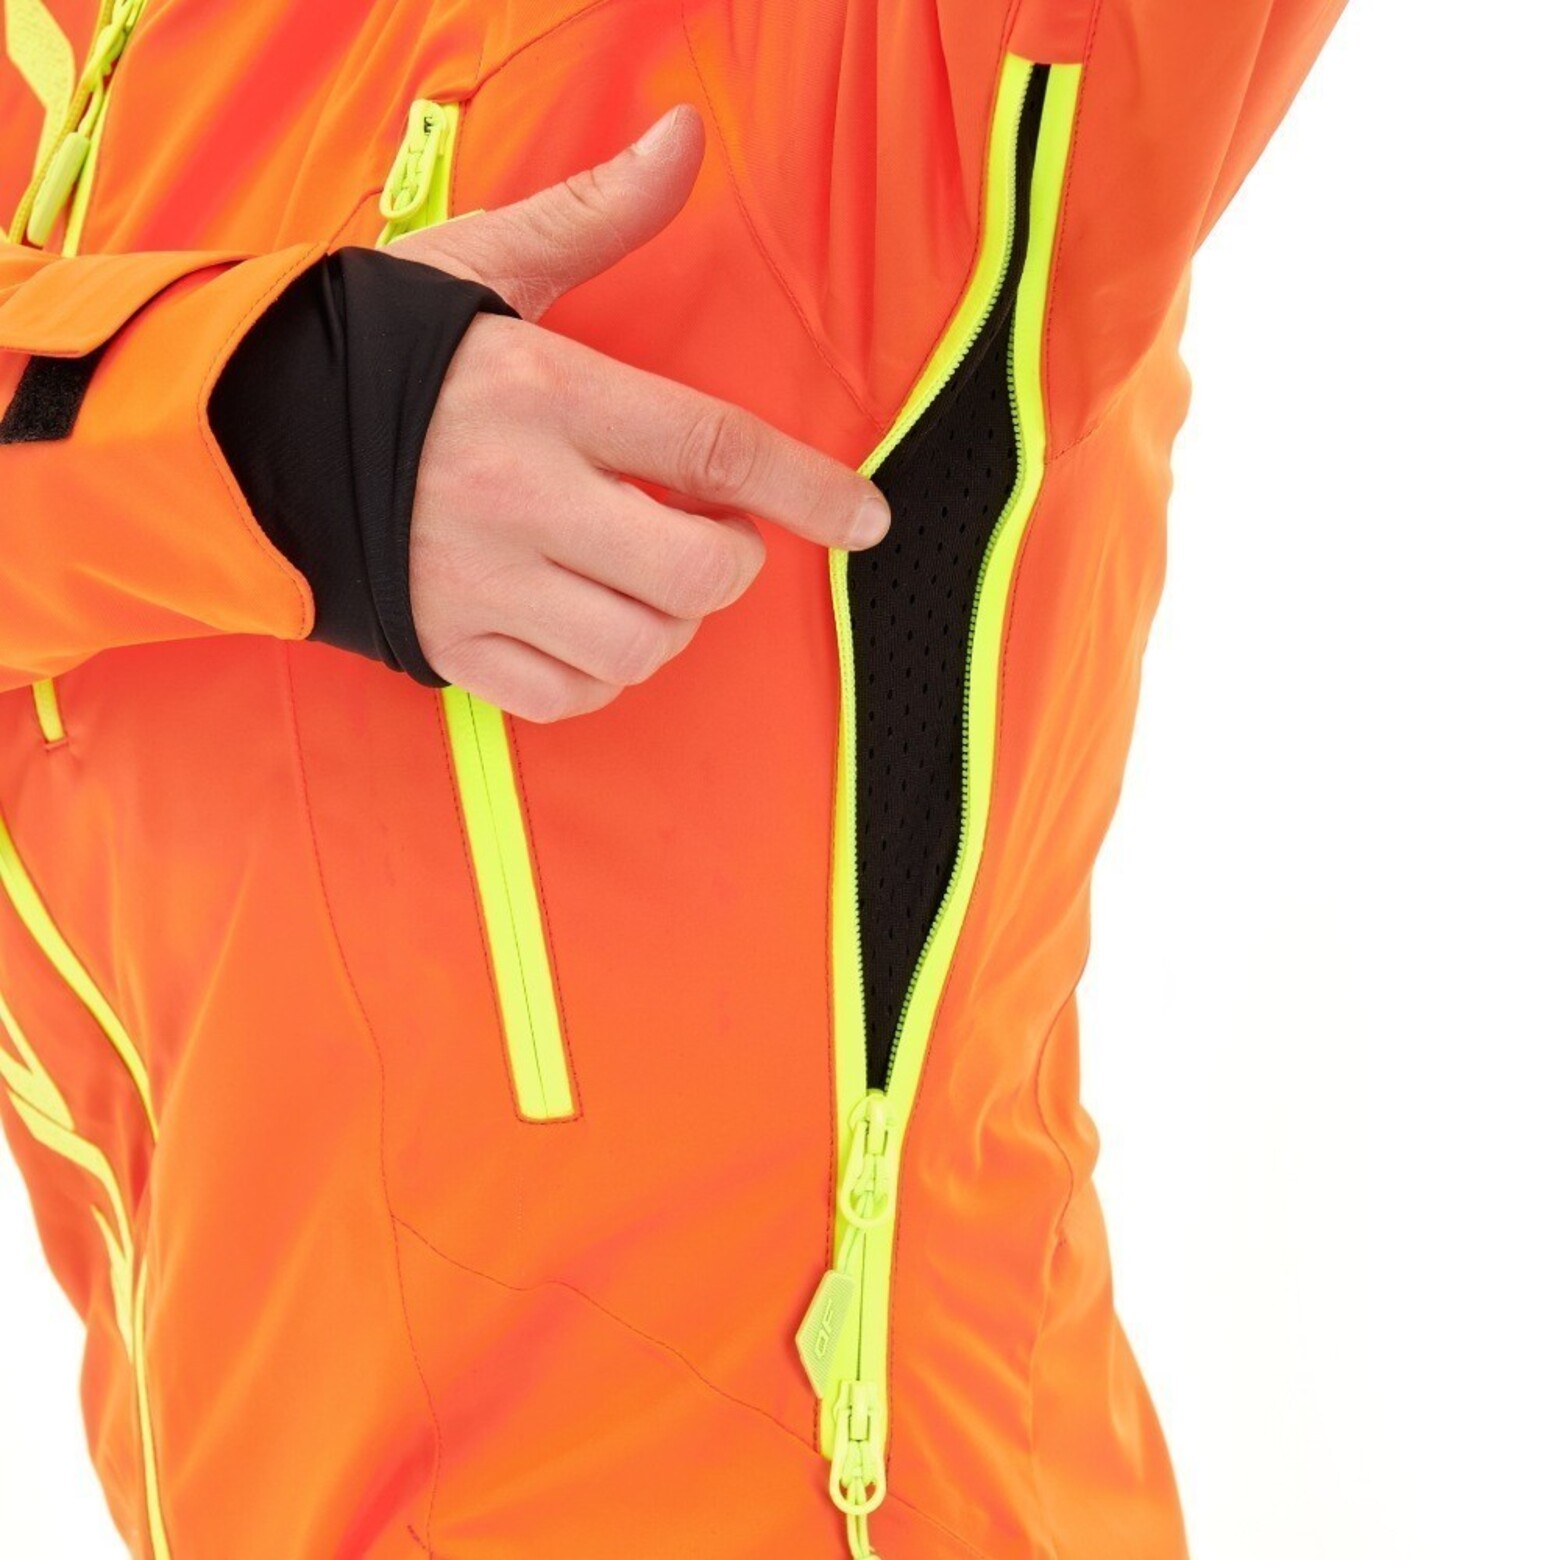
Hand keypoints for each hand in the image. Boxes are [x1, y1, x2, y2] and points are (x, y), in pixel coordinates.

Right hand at [390, 106, 889, 721]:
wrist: (244, 431)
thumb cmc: (379, 348)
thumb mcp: (485, 265)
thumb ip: (597, 216)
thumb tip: (684, 138)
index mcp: (542, 395)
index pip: (712, 449)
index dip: (807, 489)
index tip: (866, 519)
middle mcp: (517, 498)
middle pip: (693, 573)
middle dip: (734, 564)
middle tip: (714, 537)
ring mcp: (480, 583)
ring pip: (639, 645)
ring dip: (673, 622)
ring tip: (647, 581)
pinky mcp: (449, 643)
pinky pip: (568, 695)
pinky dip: (606, 673)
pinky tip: (592, 627)